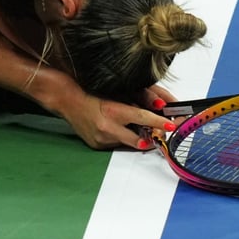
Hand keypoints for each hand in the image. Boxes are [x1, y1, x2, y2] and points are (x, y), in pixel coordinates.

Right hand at [60, 90, 176, 150]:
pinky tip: (113, 127)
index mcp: (113, 111)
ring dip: (133, 136)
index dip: (159, 122)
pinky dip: (119, 137)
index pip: (142, 118)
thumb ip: (134, 102)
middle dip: (150, 139)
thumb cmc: (91, 92)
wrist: (68, 100)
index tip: (171, 126)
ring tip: (129, 125)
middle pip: (138, 140)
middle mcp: (107, 128)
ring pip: (128, 143)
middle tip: (157, 135)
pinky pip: (116, 144)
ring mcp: (102, 139)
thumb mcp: (115, 93)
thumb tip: (155, 108)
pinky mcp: (97, 146)